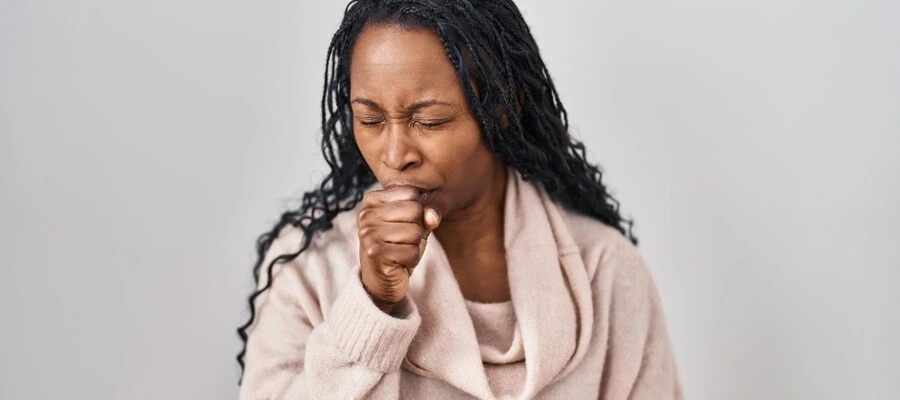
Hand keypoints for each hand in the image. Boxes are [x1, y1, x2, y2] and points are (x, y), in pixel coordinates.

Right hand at [358, 186, 440, 313]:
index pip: (412, 192)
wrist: (380, 281)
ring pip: (415, 231)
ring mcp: (368, 234)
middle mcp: (366, 214)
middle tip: (402, 240)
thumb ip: (426, 213)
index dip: (417, 210)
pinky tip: (399, 263)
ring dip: (414, 245)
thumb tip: (432, 215)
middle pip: (415, 209)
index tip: (403, 223)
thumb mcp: (413, 224)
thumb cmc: (398, 247)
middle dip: (417, 228)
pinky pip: (412, 251)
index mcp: (372, 200)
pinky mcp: (375, 254)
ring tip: (400, 251)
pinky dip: (412, 259)